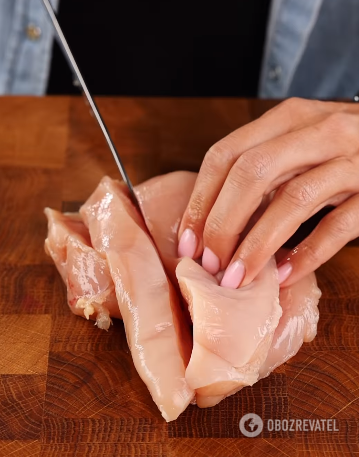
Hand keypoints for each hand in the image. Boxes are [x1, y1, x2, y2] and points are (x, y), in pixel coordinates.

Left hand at [177, 98, 358, 287]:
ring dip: (257, 245)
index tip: (187, 241)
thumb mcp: (295, 149)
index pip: (226, 154)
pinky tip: (285, 276)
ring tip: (237, 279)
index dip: (201, 201)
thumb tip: (207, 225)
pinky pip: (339, 225)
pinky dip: (308, 253)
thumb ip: (258, 175)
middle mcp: (319, 131)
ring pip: (293, 199)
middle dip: (222, 224)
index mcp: (287, 119)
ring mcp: (352, 159)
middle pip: (252, 173)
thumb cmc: (336, 154)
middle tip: (209, 265)